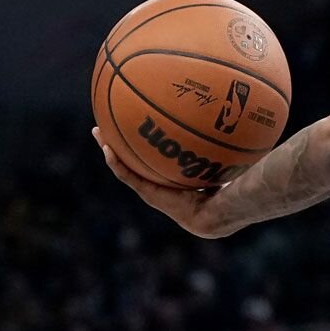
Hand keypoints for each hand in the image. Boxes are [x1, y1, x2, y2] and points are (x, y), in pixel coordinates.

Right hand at [92, 127, 232, 237]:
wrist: (213, 213)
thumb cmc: (224, 188)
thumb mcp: (220, 160)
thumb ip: (221, 143)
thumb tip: (230, 117)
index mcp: (174, 174)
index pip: (158, 155)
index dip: (149, 141)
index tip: (143, 124)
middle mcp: (160, 181)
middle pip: (137, 157)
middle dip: (125, 141)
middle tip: (114, 124)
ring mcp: (151, 188)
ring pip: (125, 164)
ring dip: (112, 149)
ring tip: (99, 133)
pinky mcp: (147, 193)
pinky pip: (127, 174)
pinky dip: (116, 162)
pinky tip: (107, 147)